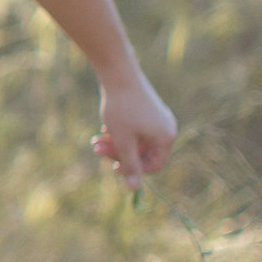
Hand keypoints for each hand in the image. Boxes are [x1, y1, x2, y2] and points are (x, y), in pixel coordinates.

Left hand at [93, 71, 176, 185]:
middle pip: (143, 152)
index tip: (112, 166)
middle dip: (118, 152)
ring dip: (115, 142)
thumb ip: (130, 165)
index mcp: (166, 137)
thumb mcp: (123, 141)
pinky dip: (119, 130)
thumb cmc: (121, 108)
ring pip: (135, 140)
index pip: (153, 166)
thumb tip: (135, 190)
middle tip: (96, 148)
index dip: (132, 169)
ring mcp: (157, 117)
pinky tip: (104, 125)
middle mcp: (166, 127)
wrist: (117, 72)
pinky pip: (134, 128)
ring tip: (95, 138)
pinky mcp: (146, 108)